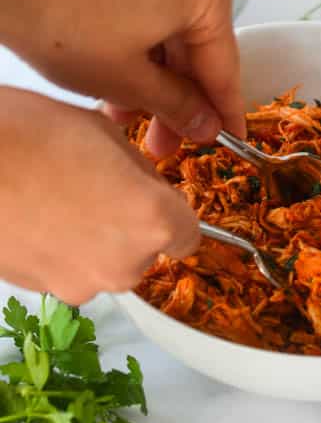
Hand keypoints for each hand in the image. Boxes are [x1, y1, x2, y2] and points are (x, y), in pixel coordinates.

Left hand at [0, 0, 244, 156]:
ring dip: (156, 76)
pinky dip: (142, 44)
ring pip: (173, 27)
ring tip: (130, 120)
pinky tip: (121, 84)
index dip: (224, 112)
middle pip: (198, 44)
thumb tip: (208, 126)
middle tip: (166, 144)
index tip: (232, 142)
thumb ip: (179, 107)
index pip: (223, 65)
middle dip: (179, 98)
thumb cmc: (63, 25)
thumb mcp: (129, 82)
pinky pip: (154, 5)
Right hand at [0, 88, 199, 303]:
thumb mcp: (103, 132)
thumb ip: (138, 169)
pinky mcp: (40, 291)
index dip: (172, 213)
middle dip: (130, 223)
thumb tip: (146, 184)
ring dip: (94, 238)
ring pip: (105, 263)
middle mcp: (123, 265)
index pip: (189, 234)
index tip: (155, 196)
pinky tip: (35, 213)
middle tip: (97, 184)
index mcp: (150, 220)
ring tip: (58, 196)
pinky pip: (67, 268)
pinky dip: (60, 248)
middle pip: (146, 251)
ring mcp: (78, 284)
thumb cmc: (29, 133)